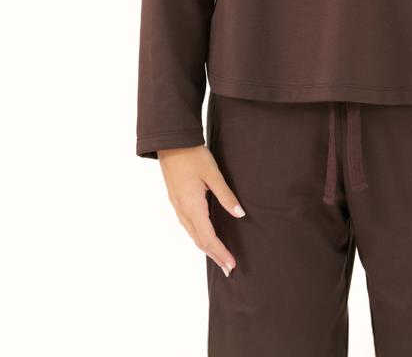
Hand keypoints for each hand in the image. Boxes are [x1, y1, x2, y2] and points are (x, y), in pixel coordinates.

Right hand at [158, 145, 245, 276]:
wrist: (171, 143)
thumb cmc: (193, 156)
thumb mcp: (213, 174)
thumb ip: (226, 196)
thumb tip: (240, 214)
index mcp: (192, 206)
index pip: (208, 237)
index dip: (220, 252)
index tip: (231, 264)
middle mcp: (183, 211)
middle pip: (200, 241)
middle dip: (214, 255)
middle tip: (228, 268)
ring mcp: (178, 207)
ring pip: (193, 235)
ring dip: (206, 248)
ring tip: (219, 257)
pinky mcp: (177, 201)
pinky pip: (188, 226)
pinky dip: (199, 237)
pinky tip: (205, 237)